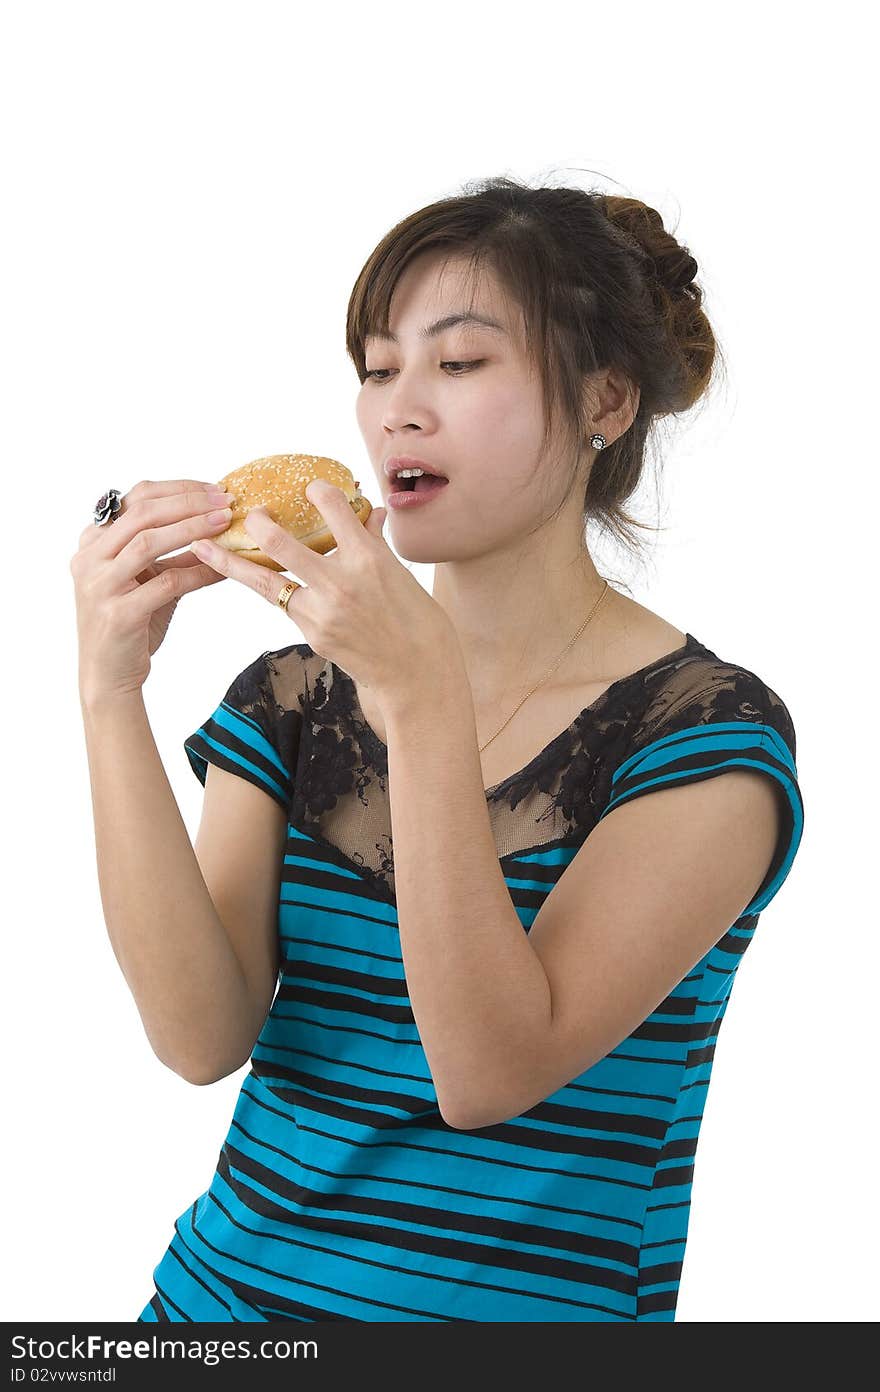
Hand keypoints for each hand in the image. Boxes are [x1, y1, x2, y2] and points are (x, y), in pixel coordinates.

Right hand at [70, 478, 233, 703]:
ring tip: (224, 522)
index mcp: (93, 542)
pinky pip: (165, 583)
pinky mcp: (118, 613)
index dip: (178, 490)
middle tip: (225, 500)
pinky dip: (196, 572)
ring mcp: (100, 585)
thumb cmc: (131, 623)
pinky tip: (222, 569)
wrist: (108, 674)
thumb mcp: (151, 580)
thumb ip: (176, 554)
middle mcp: (89, 558)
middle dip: (188, 503)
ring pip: (148, 542)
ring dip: (192, 528)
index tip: (213, 489)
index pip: (136, 499)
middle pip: (142, 514)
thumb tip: (220, 528)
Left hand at [189, 478, 460, 707]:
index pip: (334, 509)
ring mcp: (321, 611)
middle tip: (248, 513)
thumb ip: (375, 540)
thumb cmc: (416, 618)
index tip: (310, 487)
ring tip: (204, 548)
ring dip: (231, 564)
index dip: (319, 492)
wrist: (415, 672)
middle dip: (257, 525)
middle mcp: (339, 582)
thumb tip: (369, 510)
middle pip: (280, 545)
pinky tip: (248, 577)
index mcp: (368, 558)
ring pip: (265, 582)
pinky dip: (271, 590)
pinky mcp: (312, 634)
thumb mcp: (399, 573)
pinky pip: (285, 605)